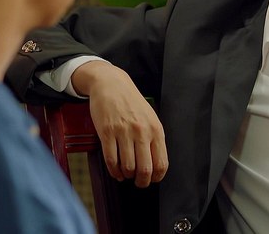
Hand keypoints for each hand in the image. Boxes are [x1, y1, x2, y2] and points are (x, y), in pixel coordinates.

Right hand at [72, 60, 167, 186]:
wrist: (112, 85)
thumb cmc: (131, 102)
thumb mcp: (150, 118)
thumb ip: (154, 138)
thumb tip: (156, 164)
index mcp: (156, 129)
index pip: (161, 162)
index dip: (157, 177)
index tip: (152, 180)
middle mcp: (141, 131)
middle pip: (145, 169)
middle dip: (142, 182)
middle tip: (138, 182)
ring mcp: (123, 132)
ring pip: (127, 167)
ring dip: (126, 176)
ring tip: (126, 174)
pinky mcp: (107, 132)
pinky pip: (111, 160)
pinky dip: (114, 171)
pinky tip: (116, 172)